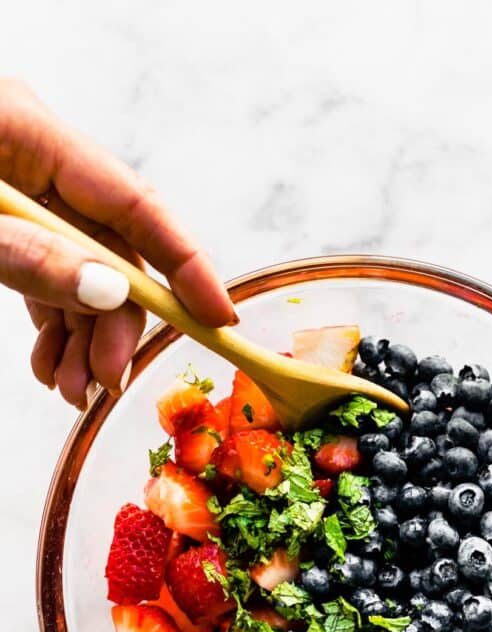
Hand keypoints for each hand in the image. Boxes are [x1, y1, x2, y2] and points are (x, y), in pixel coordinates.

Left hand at [0, 78, 235, 409]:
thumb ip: (30, 258)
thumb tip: (110, 291)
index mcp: (26, 130)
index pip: (133, 203)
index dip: (184, 264)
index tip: (218, 319)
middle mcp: (32, 160)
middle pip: (110, 250)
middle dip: (113, 324)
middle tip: (104, 385)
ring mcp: (17, 192)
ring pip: (80, 272)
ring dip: (83, 337)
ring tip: (69, 389)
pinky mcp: (0, 222)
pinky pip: (45, 276)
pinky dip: (53, 326)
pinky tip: (51, 367)